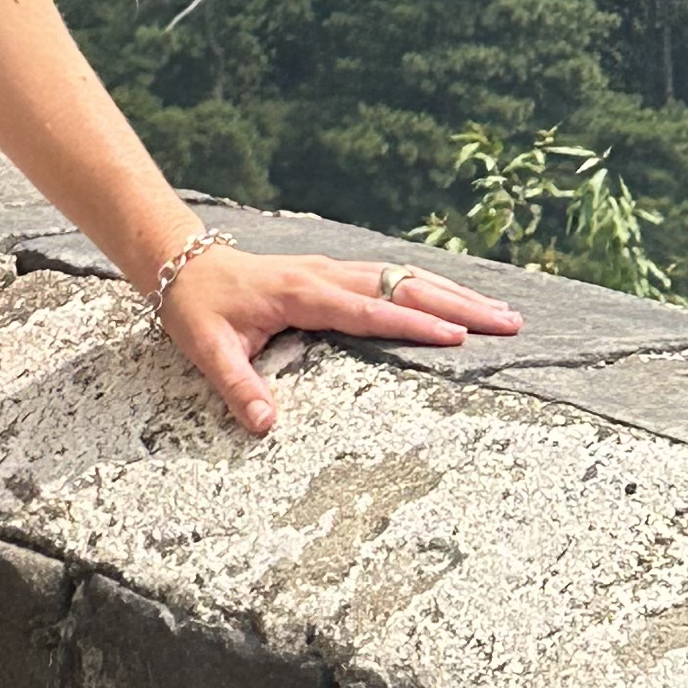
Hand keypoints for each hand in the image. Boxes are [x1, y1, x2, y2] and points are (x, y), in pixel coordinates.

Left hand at [154, 241, 522, 437]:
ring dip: (453, 293)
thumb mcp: (206, 348)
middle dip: (458, 305)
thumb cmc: (195, 306)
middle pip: (402, 286)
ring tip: (503, 313)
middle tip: (509, 324)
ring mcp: (332, 270)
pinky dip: (429, 287)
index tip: (457, 339)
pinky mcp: (333, 274)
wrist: (178, 260)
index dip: (411, 324)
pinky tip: (458, 299)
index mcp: (301, 293)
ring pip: (403, 276)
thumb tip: (266, 427)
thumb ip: (236, 386)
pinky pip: (390, 277)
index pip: (366, 311)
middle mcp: (325, 275)